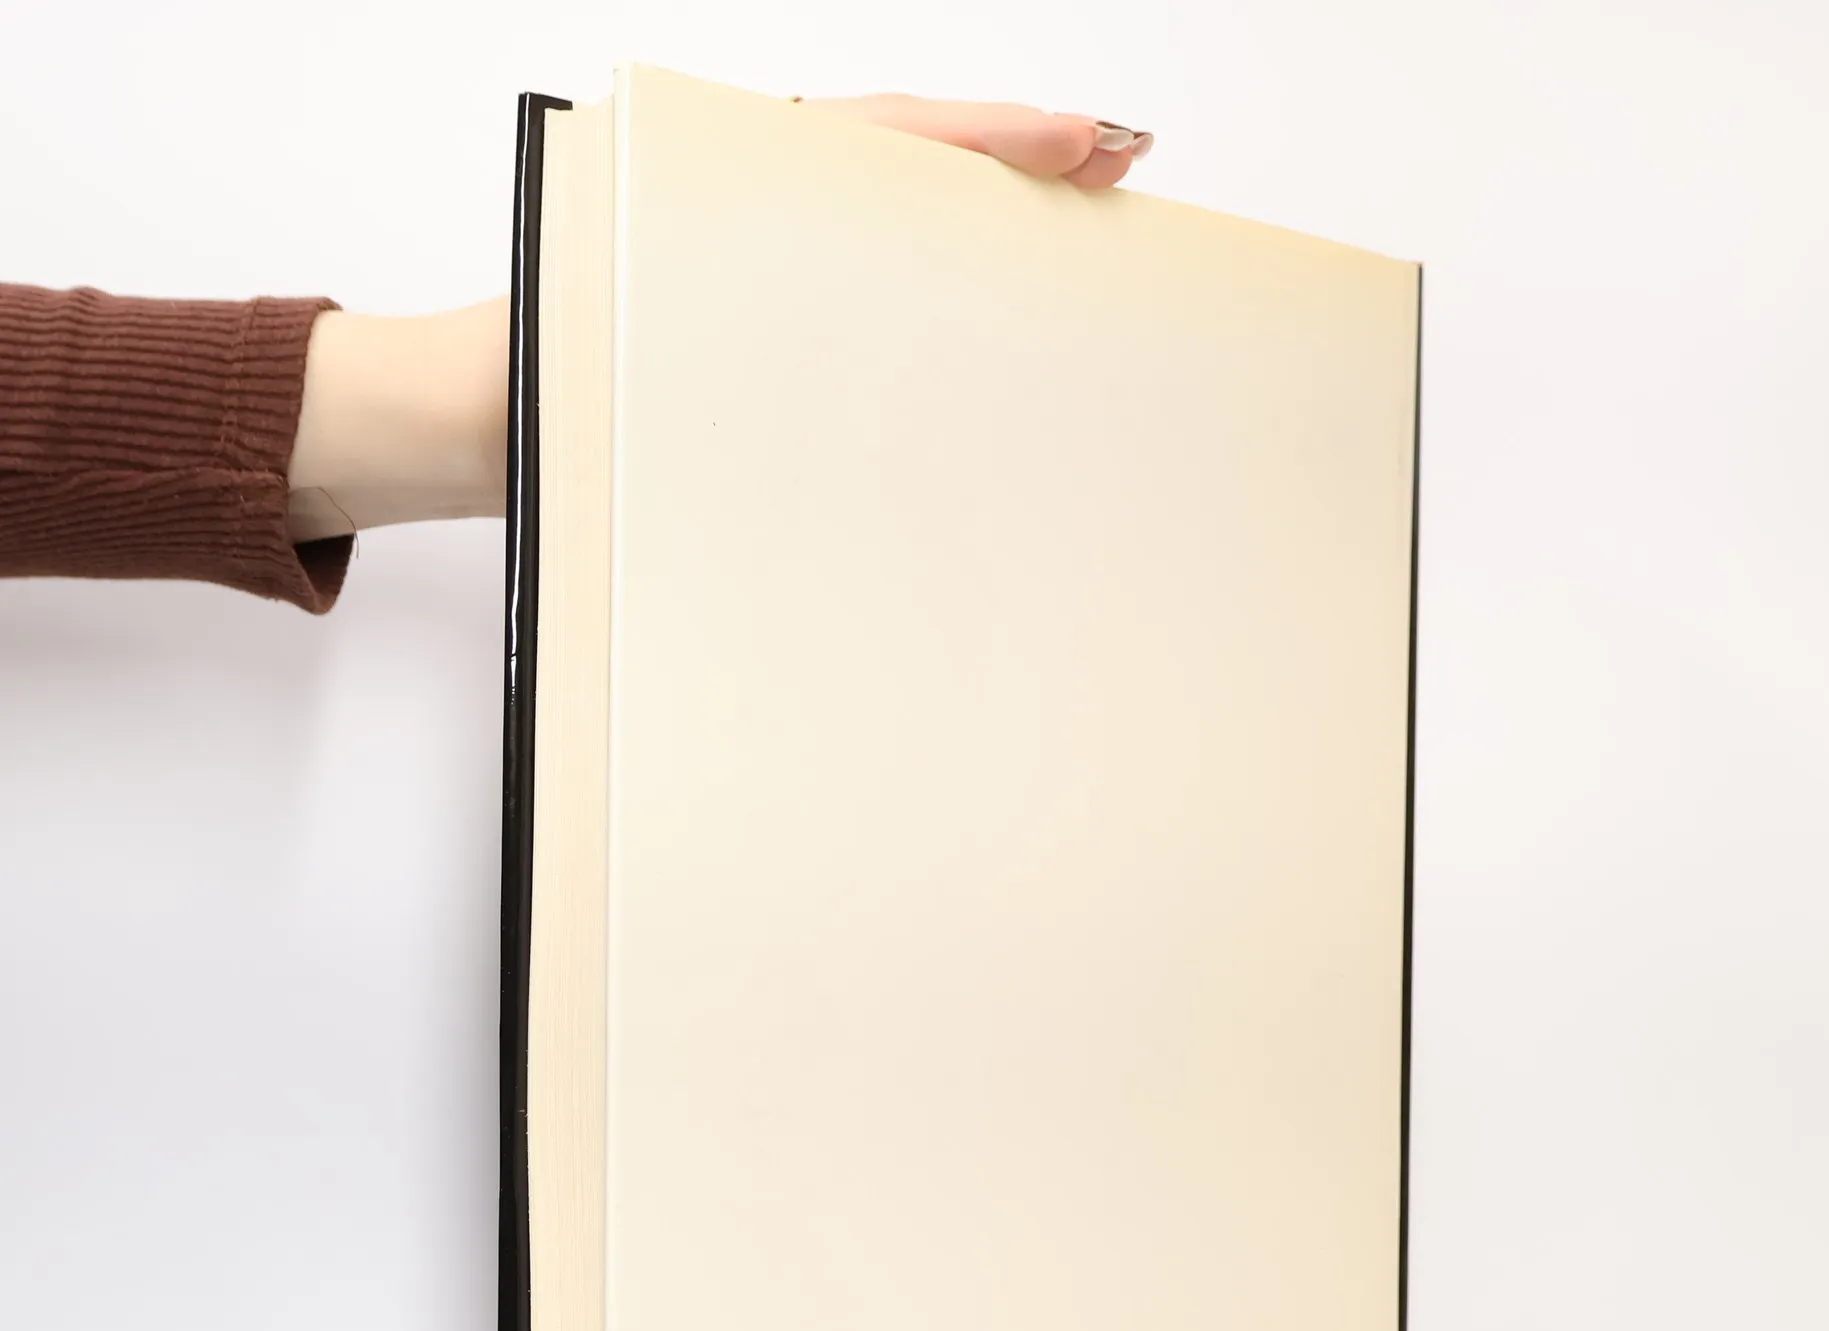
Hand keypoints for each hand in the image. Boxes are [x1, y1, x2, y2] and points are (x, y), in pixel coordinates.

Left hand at [287, 95, 1154, 541]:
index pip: (884, 143)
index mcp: (725, 191)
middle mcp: (743, 209)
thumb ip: (739, 341)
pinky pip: (851, 276)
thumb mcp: (639, 345)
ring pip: (882, 213)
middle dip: (1011, 153)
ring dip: (975, 211)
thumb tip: (862, 350)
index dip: (992, 139)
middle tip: (1114, 161)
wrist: (446, 425)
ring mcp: (743, 256)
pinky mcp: (742, 316)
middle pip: (900, 160)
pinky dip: (921, 273)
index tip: (1083, 141)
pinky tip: (970, 301)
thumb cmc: (523, 389)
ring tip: (1070, 209)